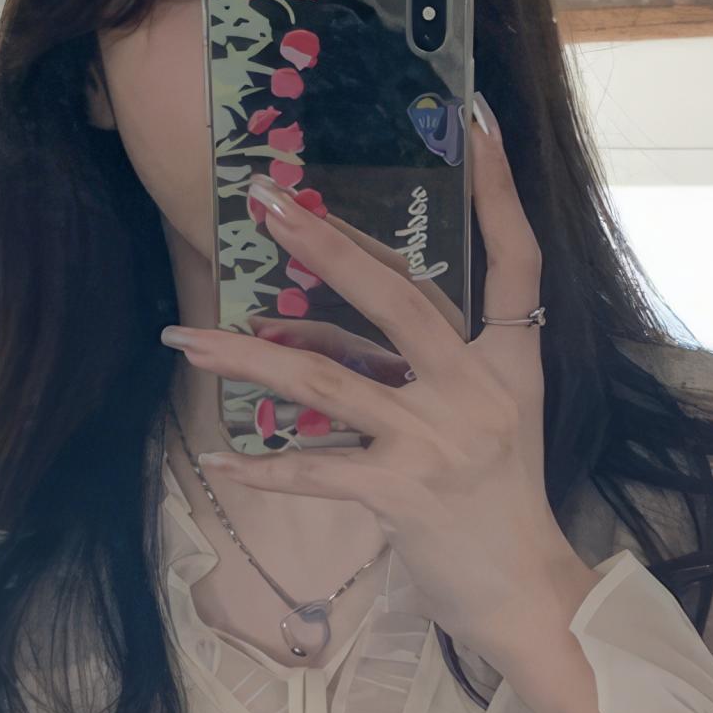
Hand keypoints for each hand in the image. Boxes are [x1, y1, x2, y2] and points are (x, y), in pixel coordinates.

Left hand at [159, 99, 588, 662]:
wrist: (527, 592)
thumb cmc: (501, 503)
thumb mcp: (490, 416)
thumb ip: (428, 362)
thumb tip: (321, 318)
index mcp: (511, 362)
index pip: (516, 258)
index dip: (500, 188)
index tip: (475, 119)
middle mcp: (478, 390)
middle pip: (399, 300)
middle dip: (328, 247)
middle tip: (267, 204)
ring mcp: (439, 441)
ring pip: (330, 380)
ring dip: (248, 358)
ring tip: (186, 337)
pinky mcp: (404, 495)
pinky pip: (317, 472)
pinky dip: (265, 470)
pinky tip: (217, 463)